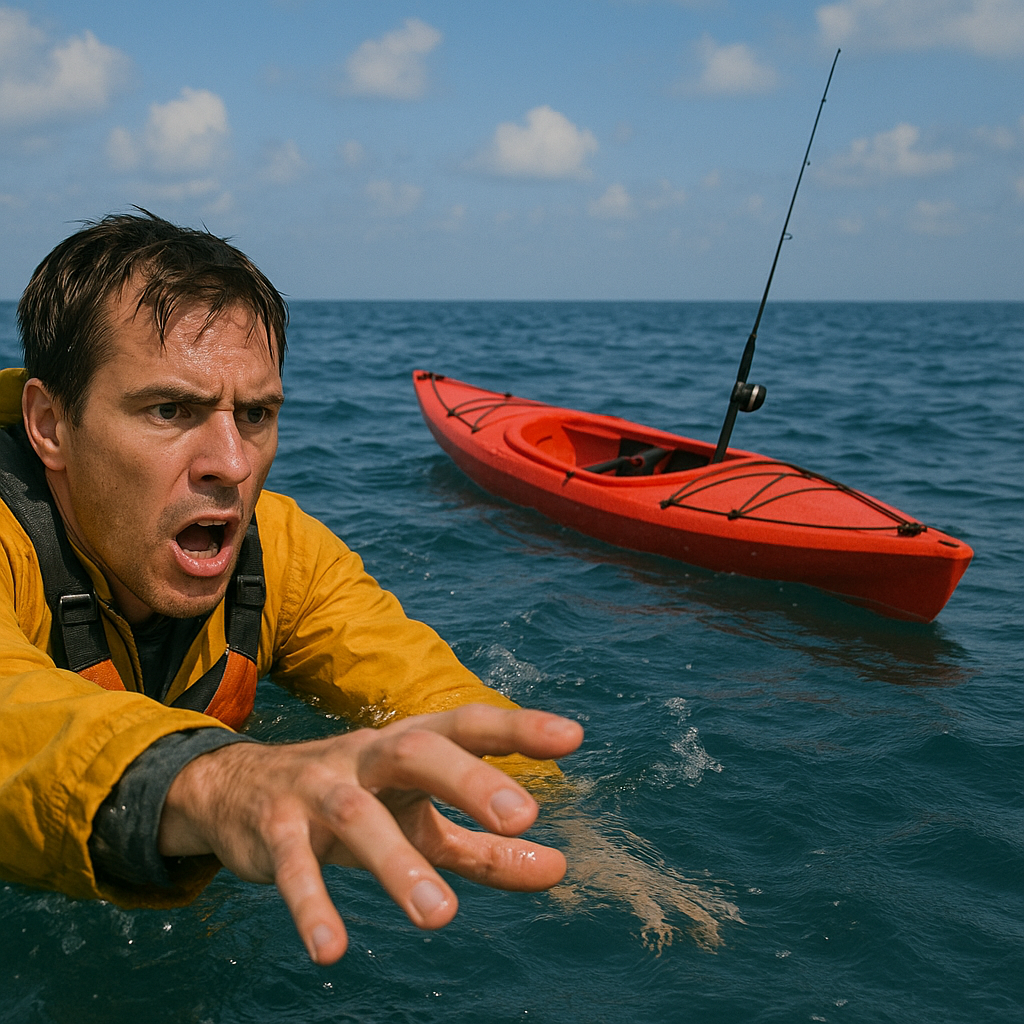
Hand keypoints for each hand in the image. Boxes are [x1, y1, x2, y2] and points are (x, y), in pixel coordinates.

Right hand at [158, 704, 582, 963]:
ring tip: (440, 916)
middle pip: (418, 752)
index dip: (518, 727)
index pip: (468, 726)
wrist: (242, 790)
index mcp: (410, 746)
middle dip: (468, 779)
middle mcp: (367, 756)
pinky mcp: (275, 829)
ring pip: (358, 816)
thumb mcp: (422, 822)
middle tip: (521, 817)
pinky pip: (292, 865)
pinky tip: (332, 949)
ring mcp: (319, 789)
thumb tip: (558, 869)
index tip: (573, 736)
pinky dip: (311, 904)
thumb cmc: (360, 801)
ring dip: (397, 863)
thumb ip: (486, 846)